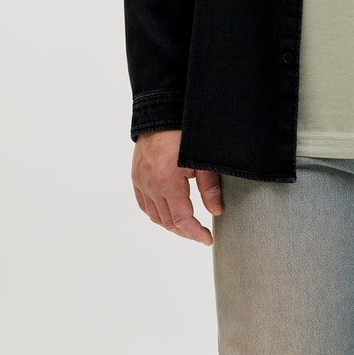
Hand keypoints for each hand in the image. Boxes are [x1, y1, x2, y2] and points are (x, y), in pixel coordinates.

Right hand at [131, 130, 222, 244]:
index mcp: (168, 183)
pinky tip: (167, 214)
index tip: (207, 239)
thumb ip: (210, 189)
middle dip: (185, 232)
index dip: (195, 233)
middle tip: (200, 235)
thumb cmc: (183, 134)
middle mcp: (151, 186)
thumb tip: (216, 211)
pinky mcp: (136, 177)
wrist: (160, 114)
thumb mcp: (202, 161)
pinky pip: (144, 205)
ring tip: (186, 227)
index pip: (182, 220)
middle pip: (167, 222)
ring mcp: (141, 182)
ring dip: (170, 225)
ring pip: (154, 216)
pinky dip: (155, 214)